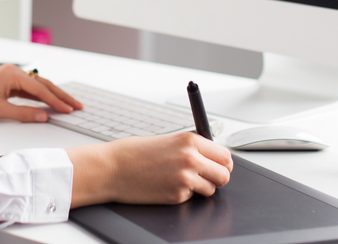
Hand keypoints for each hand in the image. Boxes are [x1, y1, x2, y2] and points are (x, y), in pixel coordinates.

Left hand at [0, 64, 81, 121]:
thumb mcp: (0, 111)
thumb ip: (24, 114)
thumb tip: (44, 116)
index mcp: (12, 74)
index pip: (41, 88)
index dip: (57, 100)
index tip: (69, 109)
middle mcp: (13, 72)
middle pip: (43, 84)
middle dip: (60, 96)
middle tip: (76, 105)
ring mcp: (11, 77)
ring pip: (37, 86)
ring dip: (52, 96)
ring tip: (67, 105)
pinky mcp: (7, 84)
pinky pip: (28, 90)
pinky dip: (40, 97)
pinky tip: (48, 103)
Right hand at [66, 132, 232, 206]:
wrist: (112, 168)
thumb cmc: (134, 152)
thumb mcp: (168, 140)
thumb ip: (191, 147)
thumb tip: (211, 157)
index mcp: (190, 140)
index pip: (225, 155)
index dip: (222, 163)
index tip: (218, 165)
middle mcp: (191, 158)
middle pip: (224, 175)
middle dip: (217, 177)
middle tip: (205, 176)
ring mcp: (185, 179)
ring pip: (211, 189)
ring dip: (201, 187)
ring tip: (181, 179)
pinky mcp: (177, 195)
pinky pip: (191, 197)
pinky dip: (183, 194)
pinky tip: (167, 185)